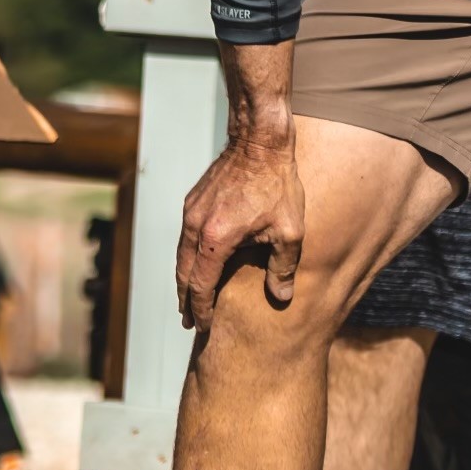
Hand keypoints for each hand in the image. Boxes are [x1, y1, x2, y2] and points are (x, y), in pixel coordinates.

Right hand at [175, 113, 303, 334]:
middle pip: (183, 274)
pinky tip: (196, 264)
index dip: (202, 310)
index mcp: (216, 240)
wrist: (259, 142)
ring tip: (188, 299)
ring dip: (184, 280)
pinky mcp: (193, 201)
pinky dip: (188, 257)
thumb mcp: (289, 231)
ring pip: (181, 256)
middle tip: (188, 322)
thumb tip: (281, 297)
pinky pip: (185, 238)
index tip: (204, 327)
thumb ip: (283, 267)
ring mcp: (191, 213)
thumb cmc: (277, 185)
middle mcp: (195, 228)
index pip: (201, 286)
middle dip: (185, 301)